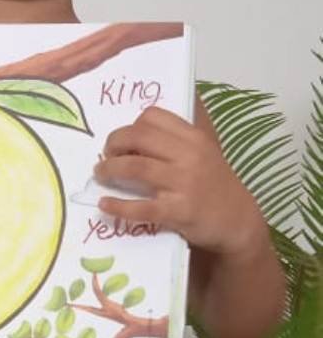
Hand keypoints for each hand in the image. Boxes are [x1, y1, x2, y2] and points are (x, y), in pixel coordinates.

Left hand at [93, 104, 262, 255]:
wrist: (238, 221)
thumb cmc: (215, 183)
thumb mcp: (205, 150)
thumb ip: (179, 135)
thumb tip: (145, 117)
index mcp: (193, 137)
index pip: (153, 117)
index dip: (131, 126)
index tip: (124, 140)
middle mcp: (189, 156)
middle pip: (139, 137)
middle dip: (114, 143)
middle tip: (105, 155)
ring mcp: (184, 184)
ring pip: (136, 167)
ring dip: (110, 169)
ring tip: (100, 174)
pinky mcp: (179, 212)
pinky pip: (142, 207)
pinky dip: (118, 205)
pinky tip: (105, 203)